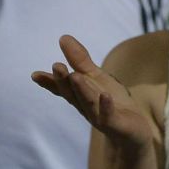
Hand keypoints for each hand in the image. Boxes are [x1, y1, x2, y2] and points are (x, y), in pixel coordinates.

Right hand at [32, 35, 157, 150]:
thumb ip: (80, 60)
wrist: (134, 130)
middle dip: (63, 81)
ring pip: (88, 103)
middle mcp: (85, 107)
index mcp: (79, 96)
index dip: (49, 82)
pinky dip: (106, 107)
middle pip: (72, 94)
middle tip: (56, 66)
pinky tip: (105, 96)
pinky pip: (109, 116)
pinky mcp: (116, 124)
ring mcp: (100, 117)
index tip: (35, 74)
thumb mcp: (96, 77)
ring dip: (82, 90)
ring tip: (75, 76)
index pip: (62, 88)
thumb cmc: (111, 102)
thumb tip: (63, 37)